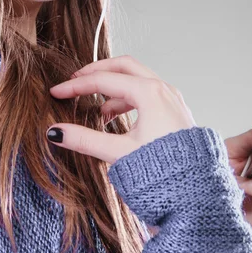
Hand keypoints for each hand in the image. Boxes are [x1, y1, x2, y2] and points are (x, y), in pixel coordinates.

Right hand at [47, 55, 195, 164]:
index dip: (76, 86)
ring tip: (94, 108)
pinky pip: (147, 92)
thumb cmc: (163, 169)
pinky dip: (127, 98)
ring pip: (137, 78)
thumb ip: (85, 139)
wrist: (196, 187)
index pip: (104, 80)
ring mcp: (171, 98)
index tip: (57, 93)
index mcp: (149, 93)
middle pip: (123, 65)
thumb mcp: (119, 152)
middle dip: (97, 72)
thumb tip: (55, 132)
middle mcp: (163, 89)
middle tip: (75, 82)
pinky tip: (113, 117)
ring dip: (113, 86)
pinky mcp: (174, 109)